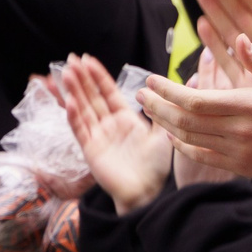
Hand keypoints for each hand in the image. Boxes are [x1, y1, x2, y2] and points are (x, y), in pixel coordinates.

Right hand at [52, 55, 173, 212]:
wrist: (150, 192)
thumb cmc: (158, 166)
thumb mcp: (165, 132)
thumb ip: (165, 109)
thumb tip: (185, 83)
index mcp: (126, 119)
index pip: (108, 92)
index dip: (98, 76)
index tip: (87, 60)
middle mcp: (109, 126)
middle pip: (92, 97)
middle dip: (82, 79)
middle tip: (71, 59)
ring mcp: (98, 138)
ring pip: (82, 110)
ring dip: (73, 92)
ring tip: (66, 74)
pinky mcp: (91, 151)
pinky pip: (80, 131)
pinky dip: (74, 117)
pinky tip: (70, 102)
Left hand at [136, 33, 251, 182]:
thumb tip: (238, 38)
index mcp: (250, 106)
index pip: (196, 100)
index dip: (168, 91)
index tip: (152, 80)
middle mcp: (240, 131)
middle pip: (185, 120)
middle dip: (158, 106)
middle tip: (140, 94)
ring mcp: (238, 152)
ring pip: (190, 139)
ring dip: (165, 124)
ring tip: (150, 111)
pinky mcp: (241, 167)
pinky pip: (203, 157)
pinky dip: (183, 146)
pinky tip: (173, 136)